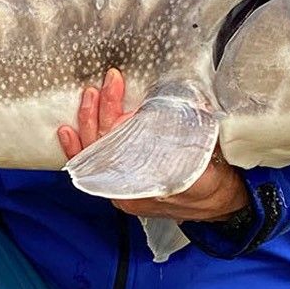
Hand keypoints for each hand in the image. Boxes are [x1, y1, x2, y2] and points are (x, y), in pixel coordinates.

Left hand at [56, 68, 250, 222]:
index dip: (108, 116)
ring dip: (89, 122)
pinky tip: (67, 131)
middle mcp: (122, 189)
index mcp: (138, 189)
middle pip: (99, 148)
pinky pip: (94, 162)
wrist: (222, 202)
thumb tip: (184, 113)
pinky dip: (79, 146)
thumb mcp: (201, 170)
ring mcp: (120, 183)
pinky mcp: (123, 176)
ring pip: (94, 152)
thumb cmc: (213, 185)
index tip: (109, 91)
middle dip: (96, 114)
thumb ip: (187, 148)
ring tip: (89, 95)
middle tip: (102, 86)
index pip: (111, 149)